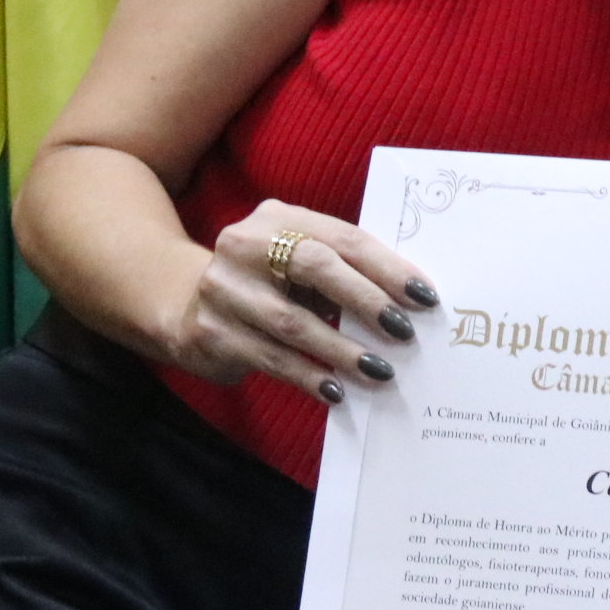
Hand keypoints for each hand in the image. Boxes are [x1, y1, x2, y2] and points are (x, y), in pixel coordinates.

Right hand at [165, 197, 436, 400]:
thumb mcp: (298, 265)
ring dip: (342, 350)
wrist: (185, 305)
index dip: (387, 268)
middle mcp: (245, 245)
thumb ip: (342, 271)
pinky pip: (271, 358)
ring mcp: (223, 289)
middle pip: (316, 268)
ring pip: (293, 323)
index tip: (424, 297)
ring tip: (380, 371)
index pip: (343, 238)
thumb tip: (408, 304)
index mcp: (279, 219)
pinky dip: (309, 376)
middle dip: (366, 300)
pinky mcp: (211, 332)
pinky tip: (337, 390)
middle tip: (404, 331)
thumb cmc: (268, 284)